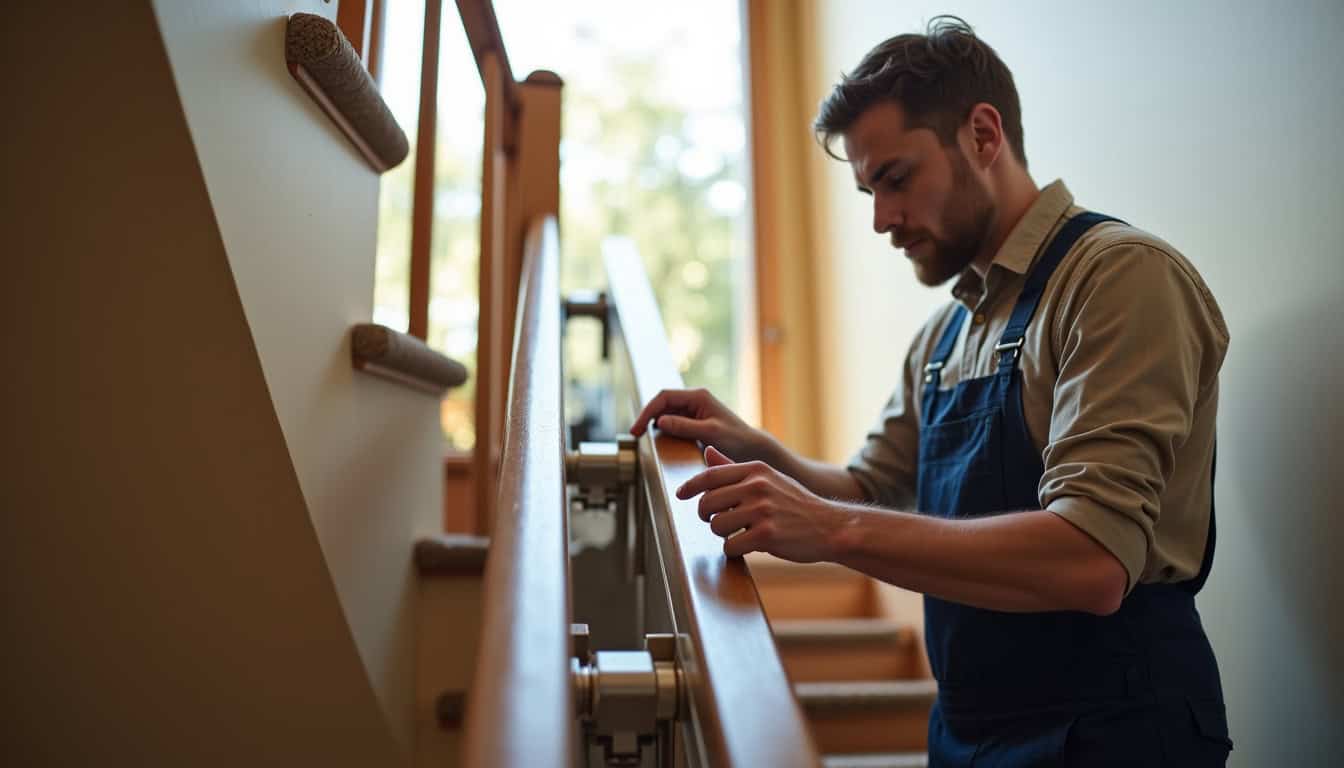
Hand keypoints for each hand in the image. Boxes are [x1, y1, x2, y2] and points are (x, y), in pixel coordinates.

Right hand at [631, 388, 778, 465]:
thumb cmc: (737, 439)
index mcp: (698, 396)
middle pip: (661, 403)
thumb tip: (660, 421)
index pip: (664, 397)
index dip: (647, 412)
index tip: (638, 429)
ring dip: (653, 422)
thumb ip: (685, 426)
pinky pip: (672, 421)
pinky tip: (658, 439)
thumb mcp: (710, 433)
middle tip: (636, 434)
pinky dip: (662, 428)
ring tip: (643, 436)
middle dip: (647, 416)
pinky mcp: (694, 422)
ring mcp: (694, 410)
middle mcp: (694, 400)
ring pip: (665, 412)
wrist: (752, 449)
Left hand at [677, 445, 843, 561]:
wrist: (830, 526)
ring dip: (722, 535)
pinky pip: (730, 546)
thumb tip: (707, 453)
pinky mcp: (766, 535)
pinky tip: (746, 547)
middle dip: (706, 516)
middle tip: (716, 521)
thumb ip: (735, 468)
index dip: (690, 486)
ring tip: (738, 534)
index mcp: (756, 470)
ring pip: (717, 526)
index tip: (680, 494)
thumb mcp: (769, 478)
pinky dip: (734, 550)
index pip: (710, 475)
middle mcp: (757, 487)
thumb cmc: (796, 504)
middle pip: (708, 502)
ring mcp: (762, 511)